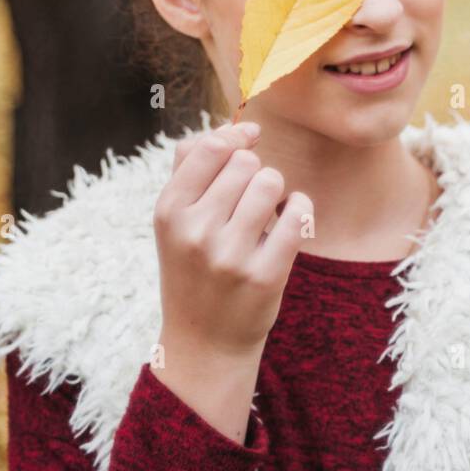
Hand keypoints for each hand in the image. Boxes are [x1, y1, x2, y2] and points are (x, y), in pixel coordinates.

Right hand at [153, 121, 311, 358]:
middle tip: (248, 201)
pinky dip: (300, 210)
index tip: (249, 140)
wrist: (204, 343)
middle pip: (246, 163)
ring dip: (277, 192)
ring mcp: (229, 256)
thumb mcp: (174, 220)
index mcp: (169, 211)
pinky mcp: (264, 276)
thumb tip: (238, 127)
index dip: (236, 137)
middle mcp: (195, 232)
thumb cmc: (193, 268)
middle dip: (254, 174)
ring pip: (272, 183)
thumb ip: (191, 166)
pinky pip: (298, 214)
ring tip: (266, 213)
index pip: (210, 148)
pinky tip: (289, 222)